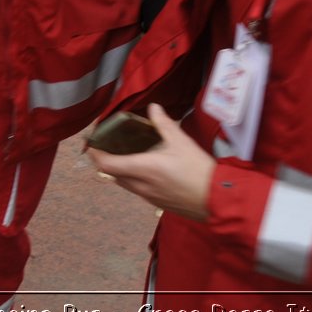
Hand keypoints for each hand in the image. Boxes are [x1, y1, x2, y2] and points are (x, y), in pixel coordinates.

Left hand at [86, 103, 214, 221]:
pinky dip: (133, 179)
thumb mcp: (181, 142)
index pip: (107, 164)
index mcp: (142, 169)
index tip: (92, 143)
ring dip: (120, 171)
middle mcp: (141, 185)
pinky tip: (144, 170)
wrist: (218, 201)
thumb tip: (153, 108)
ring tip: (124, 155)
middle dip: (106, 161)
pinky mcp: (158, 204)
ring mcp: (149, 197)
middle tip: (107, 146)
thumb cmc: (198, 170)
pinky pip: (137, 190)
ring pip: (125, 184)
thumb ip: (164, 124)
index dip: (96, 154)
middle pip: (112, 175)